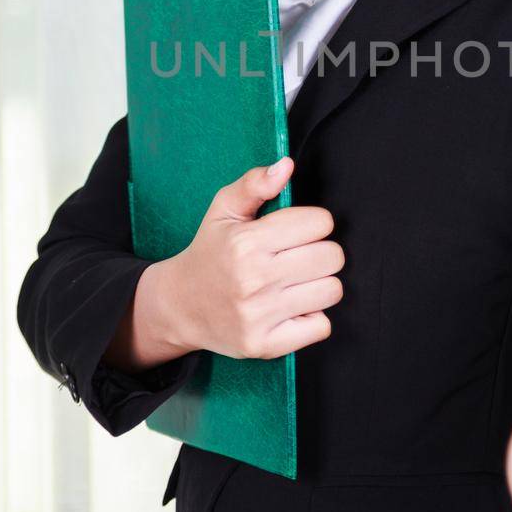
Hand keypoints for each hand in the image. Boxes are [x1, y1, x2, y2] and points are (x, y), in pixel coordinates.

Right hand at [157, 156, 344, 359]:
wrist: (179, 306)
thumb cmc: (210, 253)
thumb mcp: (223, 210)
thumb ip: (255, 184)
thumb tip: (286, 166)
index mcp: (246, 242)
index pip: (320, 223)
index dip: (313, 223)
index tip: (298, 230)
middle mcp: (253, 280)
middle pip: (332, 256)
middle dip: (321, 251)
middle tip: (300, 256)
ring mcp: (260, 316)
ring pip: (332, 290)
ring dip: (320, 283)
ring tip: (297, 281)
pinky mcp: (265, 345)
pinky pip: (321, 327)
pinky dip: (313, 317)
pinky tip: (293, 308)